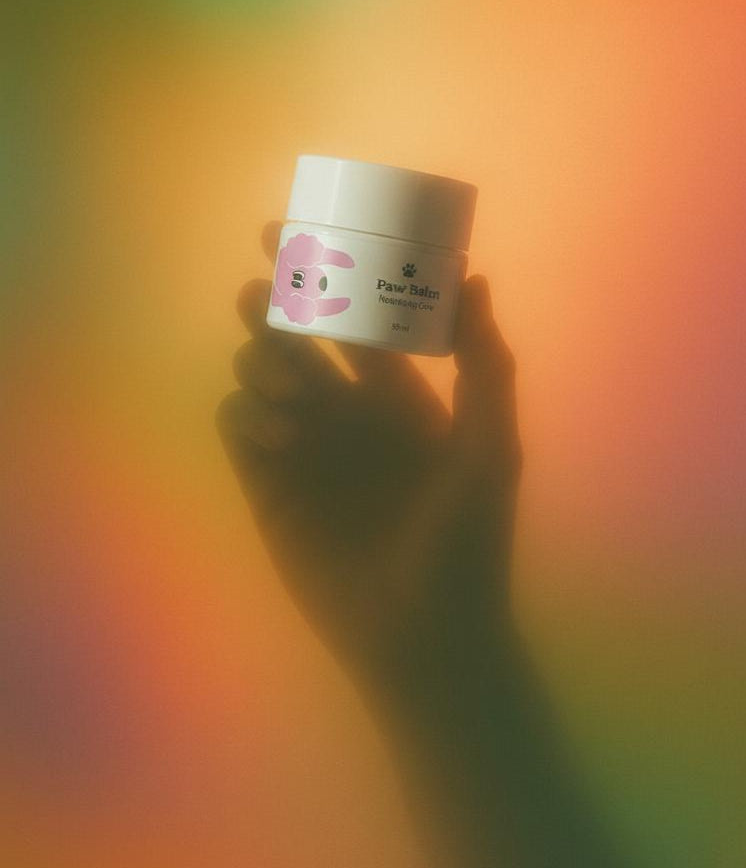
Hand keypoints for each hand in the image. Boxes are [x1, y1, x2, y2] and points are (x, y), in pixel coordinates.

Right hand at [216, 221, 522, 709]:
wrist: (424, 635)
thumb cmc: (469, 542)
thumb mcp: (490, 446)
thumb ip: (484, 362)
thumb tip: (474, 276)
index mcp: (399, 393)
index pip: (355, 315)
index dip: (327, 272)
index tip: (298, 232)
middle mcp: (346, 410)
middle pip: (294, 331)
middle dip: (276, 301)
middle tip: (266, 291)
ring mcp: (303, 445)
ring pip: (260, 368)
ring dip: (265, 359)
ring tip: (294, 393)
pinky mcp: (266, 484)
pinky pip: (236, 421)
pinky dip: (248, 411)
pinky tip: (280, 434)